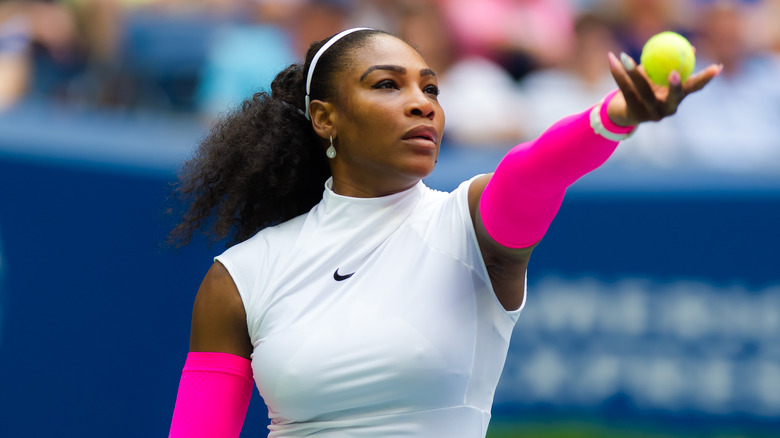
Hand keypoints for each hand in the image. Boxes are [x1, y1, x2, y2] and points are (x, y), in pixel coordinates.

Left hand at [605, 51, 722, 126]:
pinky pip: (625, 90)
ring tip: (625, 57)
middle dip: (677, 86)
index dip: (705, 78)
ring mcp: (650, 114)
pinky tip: (613, 59)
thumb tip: (691, 48)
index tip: (717, 67)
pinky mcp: (633, 113)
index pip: (694, 88)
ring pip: (642, 91)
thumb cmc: (647, 90)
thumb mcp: (660, 78)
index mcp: (676, 99)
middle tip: (675, 72)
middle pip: (673, 97)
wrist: (624, 113)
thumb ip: (672, 65)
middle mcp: (666, 109)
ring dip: (633, 72)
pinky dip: (618, 74)